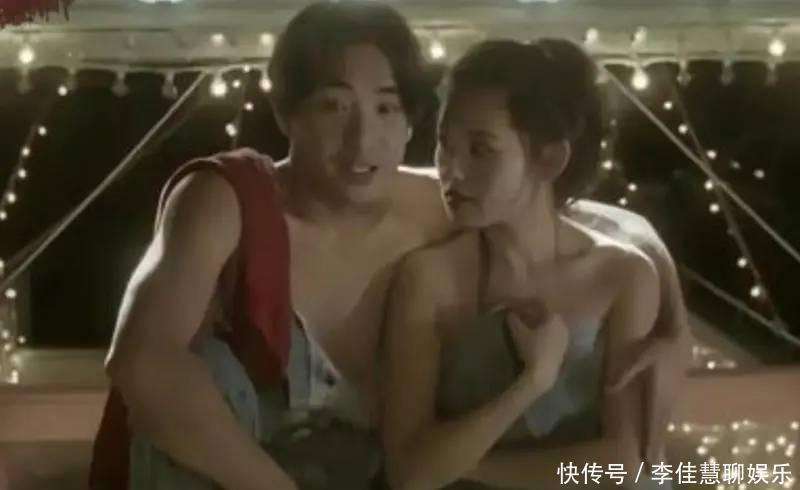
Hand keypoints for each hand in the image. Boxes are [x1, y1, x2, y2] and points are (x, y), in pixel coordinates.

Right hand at [505, 298, 568, 390]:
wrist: (543, 373)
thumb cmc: (531, 349)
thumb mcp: (518, 333)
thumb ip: (513, 320)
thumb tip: (509, 313)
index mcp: (554, 317)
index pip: (542, 305)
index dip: (529, 304)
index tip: (520, 305)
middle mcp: (563, 325)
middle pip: (548, 315)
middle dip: (536, 314)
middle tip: (523, 315)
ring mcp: (565, 338)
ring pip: (552, 326)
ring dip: (541, 325)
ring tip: (529, 327)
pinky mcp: (564, 349)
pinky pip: (555, 336)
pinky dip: (546, 334)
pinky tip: (537, 339)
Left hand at [605, 334, 687, 465]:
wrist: (677, 337)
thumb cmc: (656, 346)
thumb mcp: (638, 357)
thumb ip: (624, 374)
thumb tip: (609, 389)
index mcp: (659, 397)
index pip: (654, 425)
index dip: (652, 443)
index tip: (650, 461)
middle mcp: (668, 401)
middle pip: (661, 429)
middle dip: (656, 448)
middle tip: (653, 469)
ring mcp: (672, 398)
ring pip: (665, 423)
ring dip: (660, 440)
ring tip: (656, 457)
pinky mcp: (673, 393)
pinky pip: (666, 416)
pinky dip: (662, 428)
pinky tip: (659, 433)